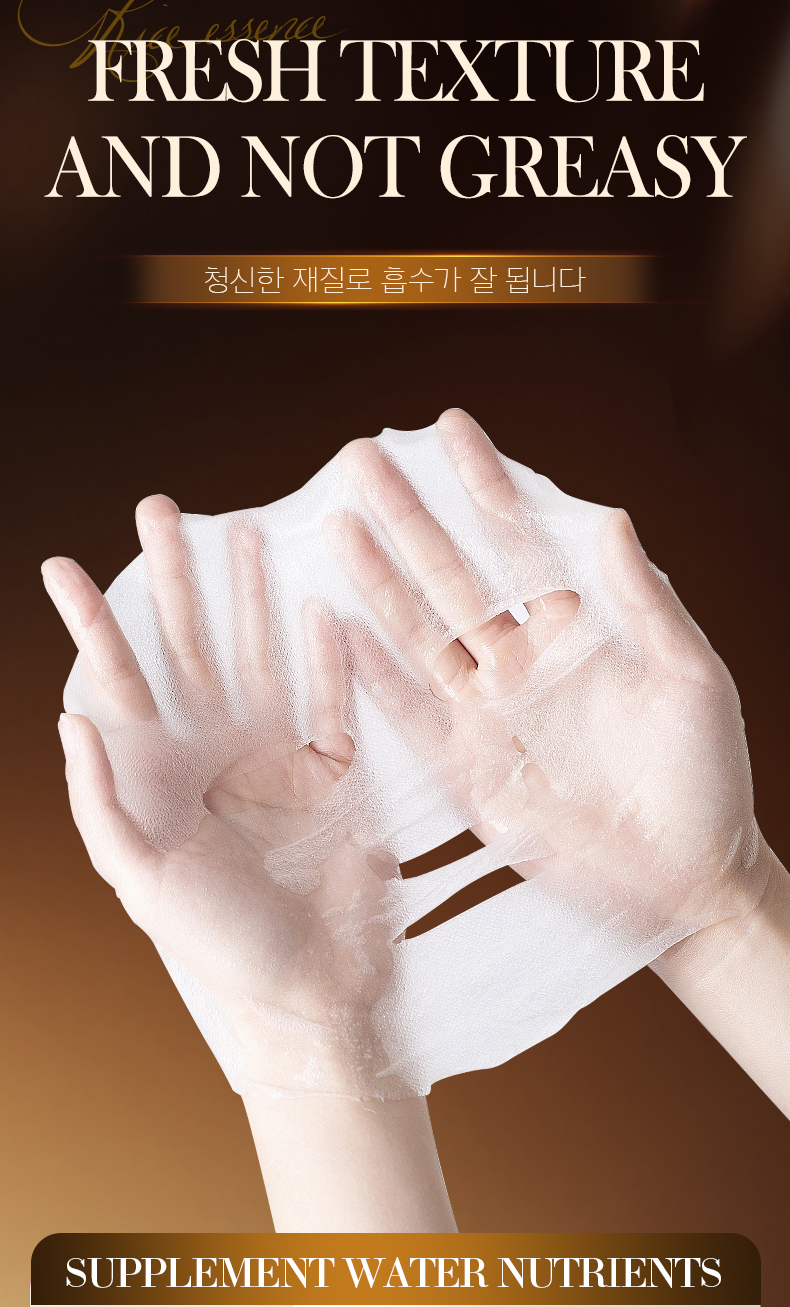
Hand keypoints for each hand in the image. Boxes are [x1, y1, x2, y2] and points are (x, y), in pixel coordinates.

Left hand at [43, 499, 403, 1097]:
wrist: (311, 994)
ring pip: (259, 656)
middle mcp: (212, 756)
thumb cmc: (216, 944)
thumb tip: (73, 718)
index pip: (119, 683)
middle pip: (187, 648)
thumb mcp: (139, 879)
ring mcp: (274, 761)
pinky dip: (329, 659)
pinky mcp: (334, 776)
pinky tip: (322, 608)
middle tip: (162, 510)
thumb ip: (103, 803)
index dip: (94, 625)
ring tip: (245, 529)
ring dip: (250, 597)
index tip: (63, 564)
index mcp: (158, 778)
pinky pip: (332, 703)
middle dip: (173, 580)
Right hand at [325, 408, 766, 948]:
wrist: (690, 877)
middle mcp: (522, 664)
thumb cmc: (708, 777)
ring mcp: (488, 715)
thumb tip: (612, 520)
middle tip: (362, 460)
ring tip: (337, 526)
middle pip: (452, 576)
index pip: (519, 541)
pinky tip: (337, 629)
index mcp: (576, 632)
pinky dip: (373, 676)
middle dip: (409, 518)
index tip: (449, 428)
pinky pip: (411, 715)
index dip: (484, 484)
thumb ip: (647, 604)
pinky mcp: (468, 771)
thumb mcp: (690, 677)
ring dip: (378, 583)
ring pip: (420, 633)